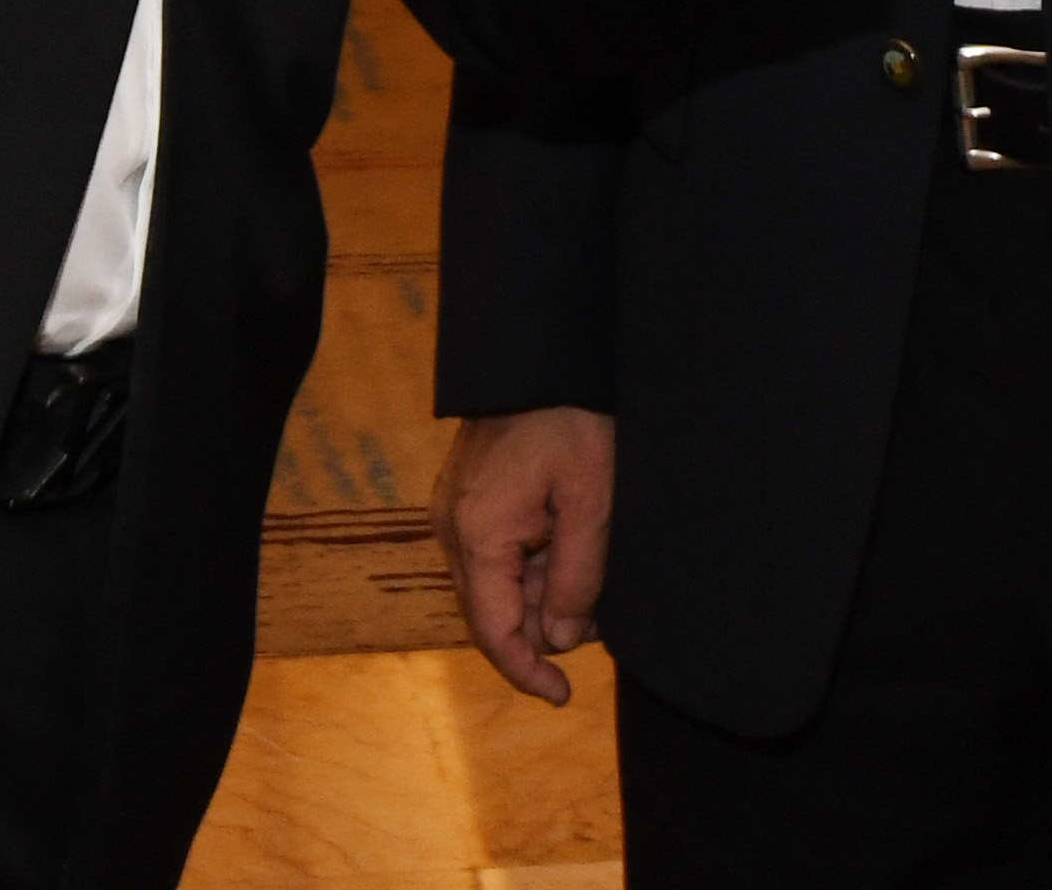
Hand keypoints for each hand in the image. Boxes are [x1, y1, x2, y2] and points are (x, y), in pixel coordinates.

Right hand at [434, 406, 615, 704]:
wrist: (540, 355)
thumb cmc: (571, 417)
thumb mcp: (591, 499)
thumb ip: (577, 574)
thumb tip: (563, 638)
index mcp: (478, 534)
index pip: (495, 631)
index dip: (528, 672)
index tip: (563, 695)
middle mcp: (452, 528)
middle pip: (492, 612)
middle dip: (543, 627)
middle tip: (599, 613)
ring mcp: (453, 511)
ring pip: (495, 585)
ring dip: (540, 593)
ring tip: (590, 568)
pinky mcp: (464, 498)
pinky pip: (493, 554)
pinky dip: (529, 565)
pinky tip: (567, 547)